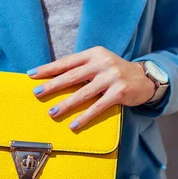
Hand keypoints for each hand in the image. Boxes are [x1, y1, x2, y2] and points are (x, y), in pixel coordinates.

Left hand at [28, 47, 155, 128]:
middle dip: (53, 85)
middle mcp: (103, 63)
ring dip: (66, 104)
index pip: (67, 61)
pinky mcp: (120, 92)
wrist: (145, 78)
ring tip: (52, 112)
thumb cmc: (116, 72)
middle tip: (37, 93)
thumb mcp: (100, 63)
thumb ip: (82, 67)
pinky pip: (98, 106)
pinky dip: (85, 116)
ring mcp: (112, 77)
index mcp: (94, 54)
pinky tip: (73, 124)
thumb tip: (55, 79)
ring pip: (84, 93)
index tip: (32, 75)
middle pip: (73, 75)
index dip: (49, 68)